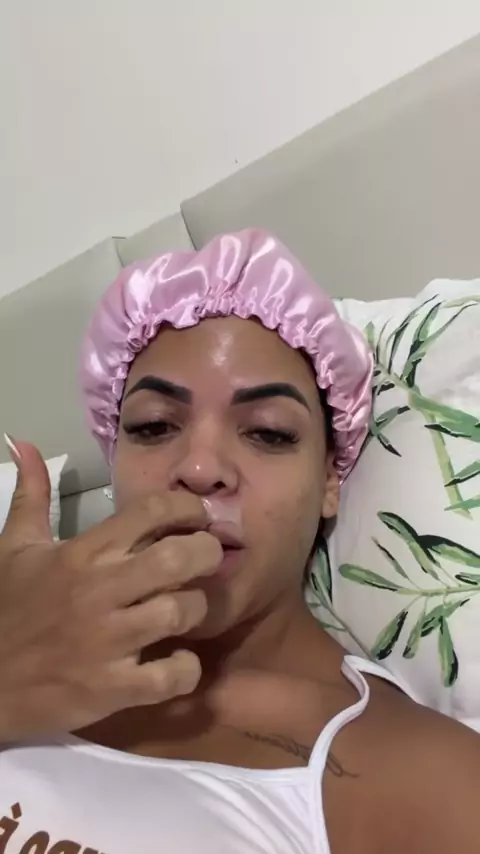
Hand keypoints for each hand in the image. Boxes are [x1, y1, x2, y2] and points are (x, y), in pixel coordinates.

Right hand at [0, 439, 221, 740]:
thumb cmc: (3, 607)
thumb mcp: (14, 546)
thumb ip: (31, 495)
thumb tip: (23, 444)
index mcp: (82, 552)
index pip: (152, 511)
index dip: (188, 508)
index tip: (196, 518)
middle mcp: (99, 590)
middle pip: (181, 557)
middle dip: (206, 553)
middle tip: (205, 560)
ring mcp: (108, 642)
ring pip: (182, 612)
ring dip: (195, 609)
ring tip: (185, 608)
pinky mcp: (111, 688)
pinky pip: (172, 677)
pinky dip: (185, 670)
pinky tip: (173, 662)